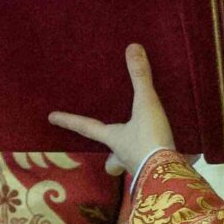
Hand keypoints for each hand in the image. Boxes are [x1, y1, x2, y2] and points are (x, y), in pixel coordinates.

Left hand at [48, 43, 177, 176]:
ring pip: (133, 165)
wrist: (171, 176)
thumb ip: (140, 78)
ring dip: (137, 158)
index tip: (51, 118)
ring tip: (147, 148)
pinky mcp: (162, 172)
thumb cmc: (150, 140)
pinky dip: (163, 160)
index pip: (86, 128)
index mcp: (115, 139)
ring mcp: (143, 167)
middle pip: (111, 163)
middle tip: (110, 160)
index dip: (69, 120)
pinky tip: (172, 153)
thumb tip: (132, 47)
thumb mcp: (146, 105)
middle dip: (111, 161)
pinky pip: (158, 166)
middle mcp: (124, 156)